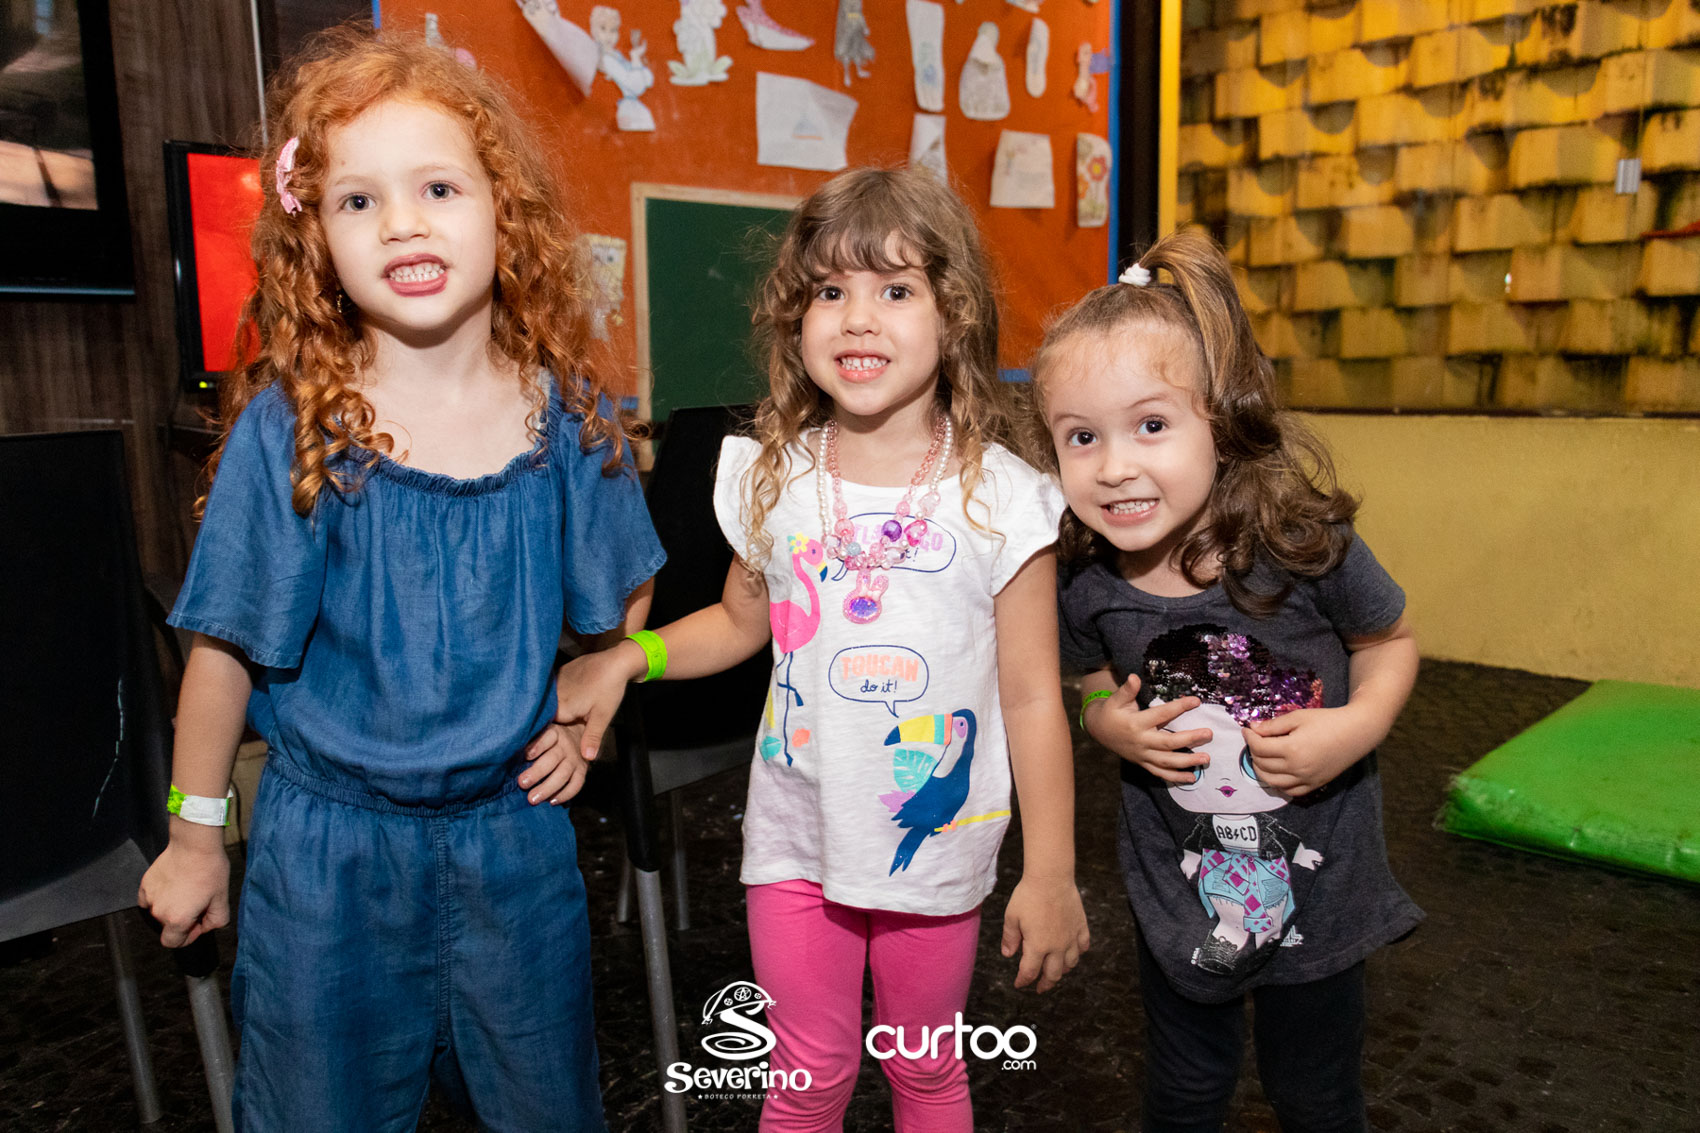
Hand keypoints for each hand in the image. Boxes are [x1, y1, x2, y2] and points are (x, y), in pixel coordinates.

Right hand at [137, 830, 230, 947]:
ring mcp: (149, 898)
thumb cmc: (210, 871)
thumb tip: (205, 927)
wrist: (194, 844)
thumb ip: (216, 921)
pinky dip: (160, 896)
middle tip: (197, 901)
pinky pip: (150, 899)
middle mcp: (158, 912)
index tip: (197, 922)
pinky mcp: (144, 885)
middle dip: (182, 920)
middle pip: (168, 927)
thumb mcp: (222, 899)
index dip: (187, 937)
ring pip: (159, 912)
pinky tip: (174, 884)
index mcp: (176, 920)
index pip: (173, 943)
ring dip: (172, 907)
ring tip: (187, 890)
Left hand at [519, 722, 591, 804]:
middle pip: (553, 759)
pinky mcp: (582, 771)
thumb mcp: (543, 731)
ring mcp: (575, 759)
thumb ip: (531, 740)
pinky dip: (564, 795)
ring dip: (548, 788)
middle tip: (522, 783)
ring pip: (563, 775)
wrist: (581, 736)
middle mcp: (567, 745)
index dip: (537, 746)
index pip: (547, 738)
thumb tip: (509, 750)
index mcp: (555, 733)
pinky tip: (551, 802)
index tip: (526, 755)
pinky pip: (576, 785)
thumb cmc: (551, 738)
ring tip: (533, 799)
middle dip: (537, 772)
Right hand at [554, 641, 643, 761]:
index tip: (546, 744)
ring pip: (550, 703)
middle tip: (561, 726)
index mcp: (560, 708)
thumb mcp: (602, 716)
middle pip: (546, 715)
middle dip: (551, 723)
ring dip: (554, 709)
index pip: (544, 728)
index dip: (546, 737)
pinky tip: (570, 697)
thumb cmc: (609, 688)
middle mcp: (552, 695)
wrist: (615, 661)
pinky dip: (558, 696)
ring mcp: (554, 683)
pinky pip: (554, 691)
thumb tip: (587, 759)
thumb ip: (592, 737)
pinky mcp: (559, 674)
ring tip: (569, 710)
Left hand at [1000, 875, 1089, 993]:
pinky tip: (1073, 952)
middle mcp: (1057, 946)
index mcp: (1038, 946)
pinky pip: (1083, 946)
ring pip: (1070, 964)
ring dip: (1062, 970)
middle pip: (1053, 974)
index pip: (1030, 972)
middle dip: (1045, 984)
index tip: (1019, 984)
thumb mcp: (1011, 917)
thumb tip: (1008, 955)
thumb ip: (1010, 938)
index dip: (1023, 981)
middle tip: (1039, 987)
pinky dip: (1078, 953)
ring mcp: (1071, 937)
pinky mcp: (1081, 926)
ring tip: (1056, 971)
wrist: (1051, 877)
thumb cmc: (1028, 895)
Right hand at [1084, 675, 1211, 784]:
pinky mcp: (1143, 763)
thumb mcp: (1116, 699)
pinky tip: (1192, 779)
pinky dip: (1176, 778)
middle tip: (1208, 733)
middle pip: (1168, 743)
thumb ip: (1127, 689)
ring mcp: (1142, 755)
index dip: (1179, 707)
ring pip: (1167, 762)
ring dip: (1187, 762)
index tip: (1196, 701)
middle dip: (1190, 739)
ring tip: (1205, 758)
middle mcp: (1141, 741)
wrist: (1098, 730)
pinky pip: (1160, 773)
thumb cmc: (1111, 711)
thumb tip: (1134, 677)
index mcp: (1136, 723)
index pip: (1161, 714)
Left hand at [1243, 705, 1376, 796]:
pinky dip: (1277, 783)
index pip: (1259, 748)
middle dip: (1253, 752)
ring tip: (1261, 756)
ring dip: (1261, 769)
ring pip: (1272, 781)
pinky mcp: (1314, 785)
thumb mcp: (1298, 717)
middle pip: (1262, 764)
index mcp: (1292, 749)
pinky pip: (1289, 791)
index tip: (1247, 729)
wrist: (1356, 733)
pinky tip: (1276, 772)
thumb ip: (1273, 725)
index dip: (1249, 737)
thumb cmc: (1327, 721)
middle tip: (1255, 740)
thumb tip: (1253, 728)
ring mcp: (1306, 779)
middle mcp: (1297, 768)